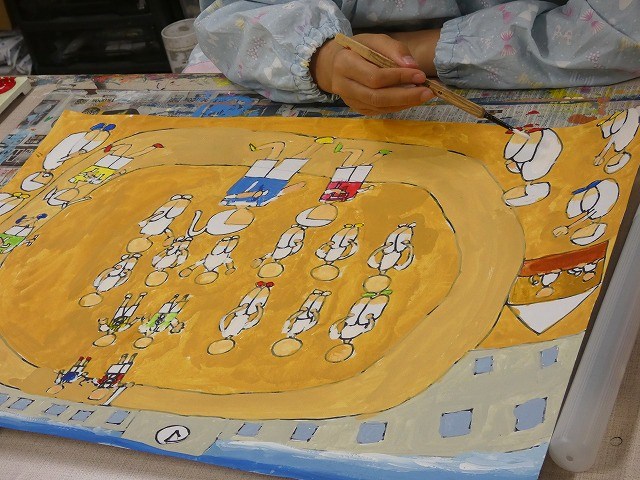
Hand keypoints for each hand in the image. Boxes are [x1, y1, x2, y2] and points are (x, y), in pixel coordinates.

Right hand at [311, 33, 433, 114]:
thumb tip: (413, 66)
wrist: (334, 65)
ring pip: (379, 107)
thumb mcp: (373, 40)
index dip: (399, 77)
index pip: (375, 76)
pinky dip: (398, 107)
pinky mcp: (358, 109)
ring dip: (404, 103)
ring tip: (423, 96)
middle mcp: (344, 86)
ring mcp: (350, 101)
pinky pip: (380, 111)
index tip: (420, 75)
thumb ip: (393, 49)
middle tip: (427, 92)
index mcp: (345, 64)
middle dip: (405, 95)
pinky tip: (411, 100)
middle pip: (377, 97)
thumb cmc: (357, 49)